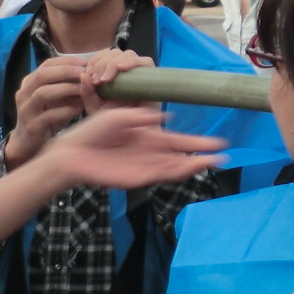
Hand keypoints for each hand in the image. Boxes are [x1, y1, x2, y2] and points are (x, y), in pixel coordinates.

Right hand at [6, 57, 89, 165]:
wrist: (29, 143)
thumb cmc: (48, 115)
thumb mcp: (57, 98)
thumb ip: (68, 85)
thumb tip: (91, 71)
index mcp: (30, 82)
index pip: (47, 64)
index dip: (67, 61)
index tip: (86, 62)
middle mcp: (24, 93)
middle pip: (42, 75)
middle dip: (66, 71)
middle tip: (86, 73)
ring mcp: (26, 110)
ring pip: (43, 93)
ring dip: (66, 89)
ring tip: (84, 90)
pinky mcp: (32, 126)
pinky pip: (49, 115)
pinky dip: (66, 110)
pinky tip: (79, 109)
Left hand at [40, 105, 225, 192]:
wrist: (69, 153)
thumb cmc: (89, 132)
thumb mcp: (116, 115)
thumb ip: (140, 116)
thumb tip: (164, 116)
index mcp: (146, 138)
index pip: (177, 142)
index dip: (196, 142)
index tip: (216, 143)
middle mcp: (149, 154)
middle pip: (181, 157)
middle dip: (201, 156)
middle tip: (223, 156)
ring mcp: (143, 167)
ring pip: (174, 168)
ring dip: (193, 166)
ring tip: (212, 162)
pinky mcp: (135, 178)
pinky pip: (159, 176)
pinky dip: (175, 172)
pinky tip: (188, 168)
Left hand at [79, 50, 155, 114]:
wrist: (129, 132)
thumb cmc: (112, 119)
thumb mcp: (93, 105)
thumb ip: (86, 91)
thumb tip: (84, 74)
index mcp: (110, 72)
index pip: (103, 55)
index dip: (95, 61)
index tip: (88, 74)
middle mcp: (125, 71)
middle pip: (115, 53)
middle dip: (103, 63)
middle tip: (97, 80)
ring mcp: (139, 73)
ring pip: (128, 54)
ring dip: (114, 63)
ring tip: (107, 79)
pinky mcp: (152, 78)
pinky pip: (146, 62)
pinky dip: (133, 61)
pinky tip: (122, 68)